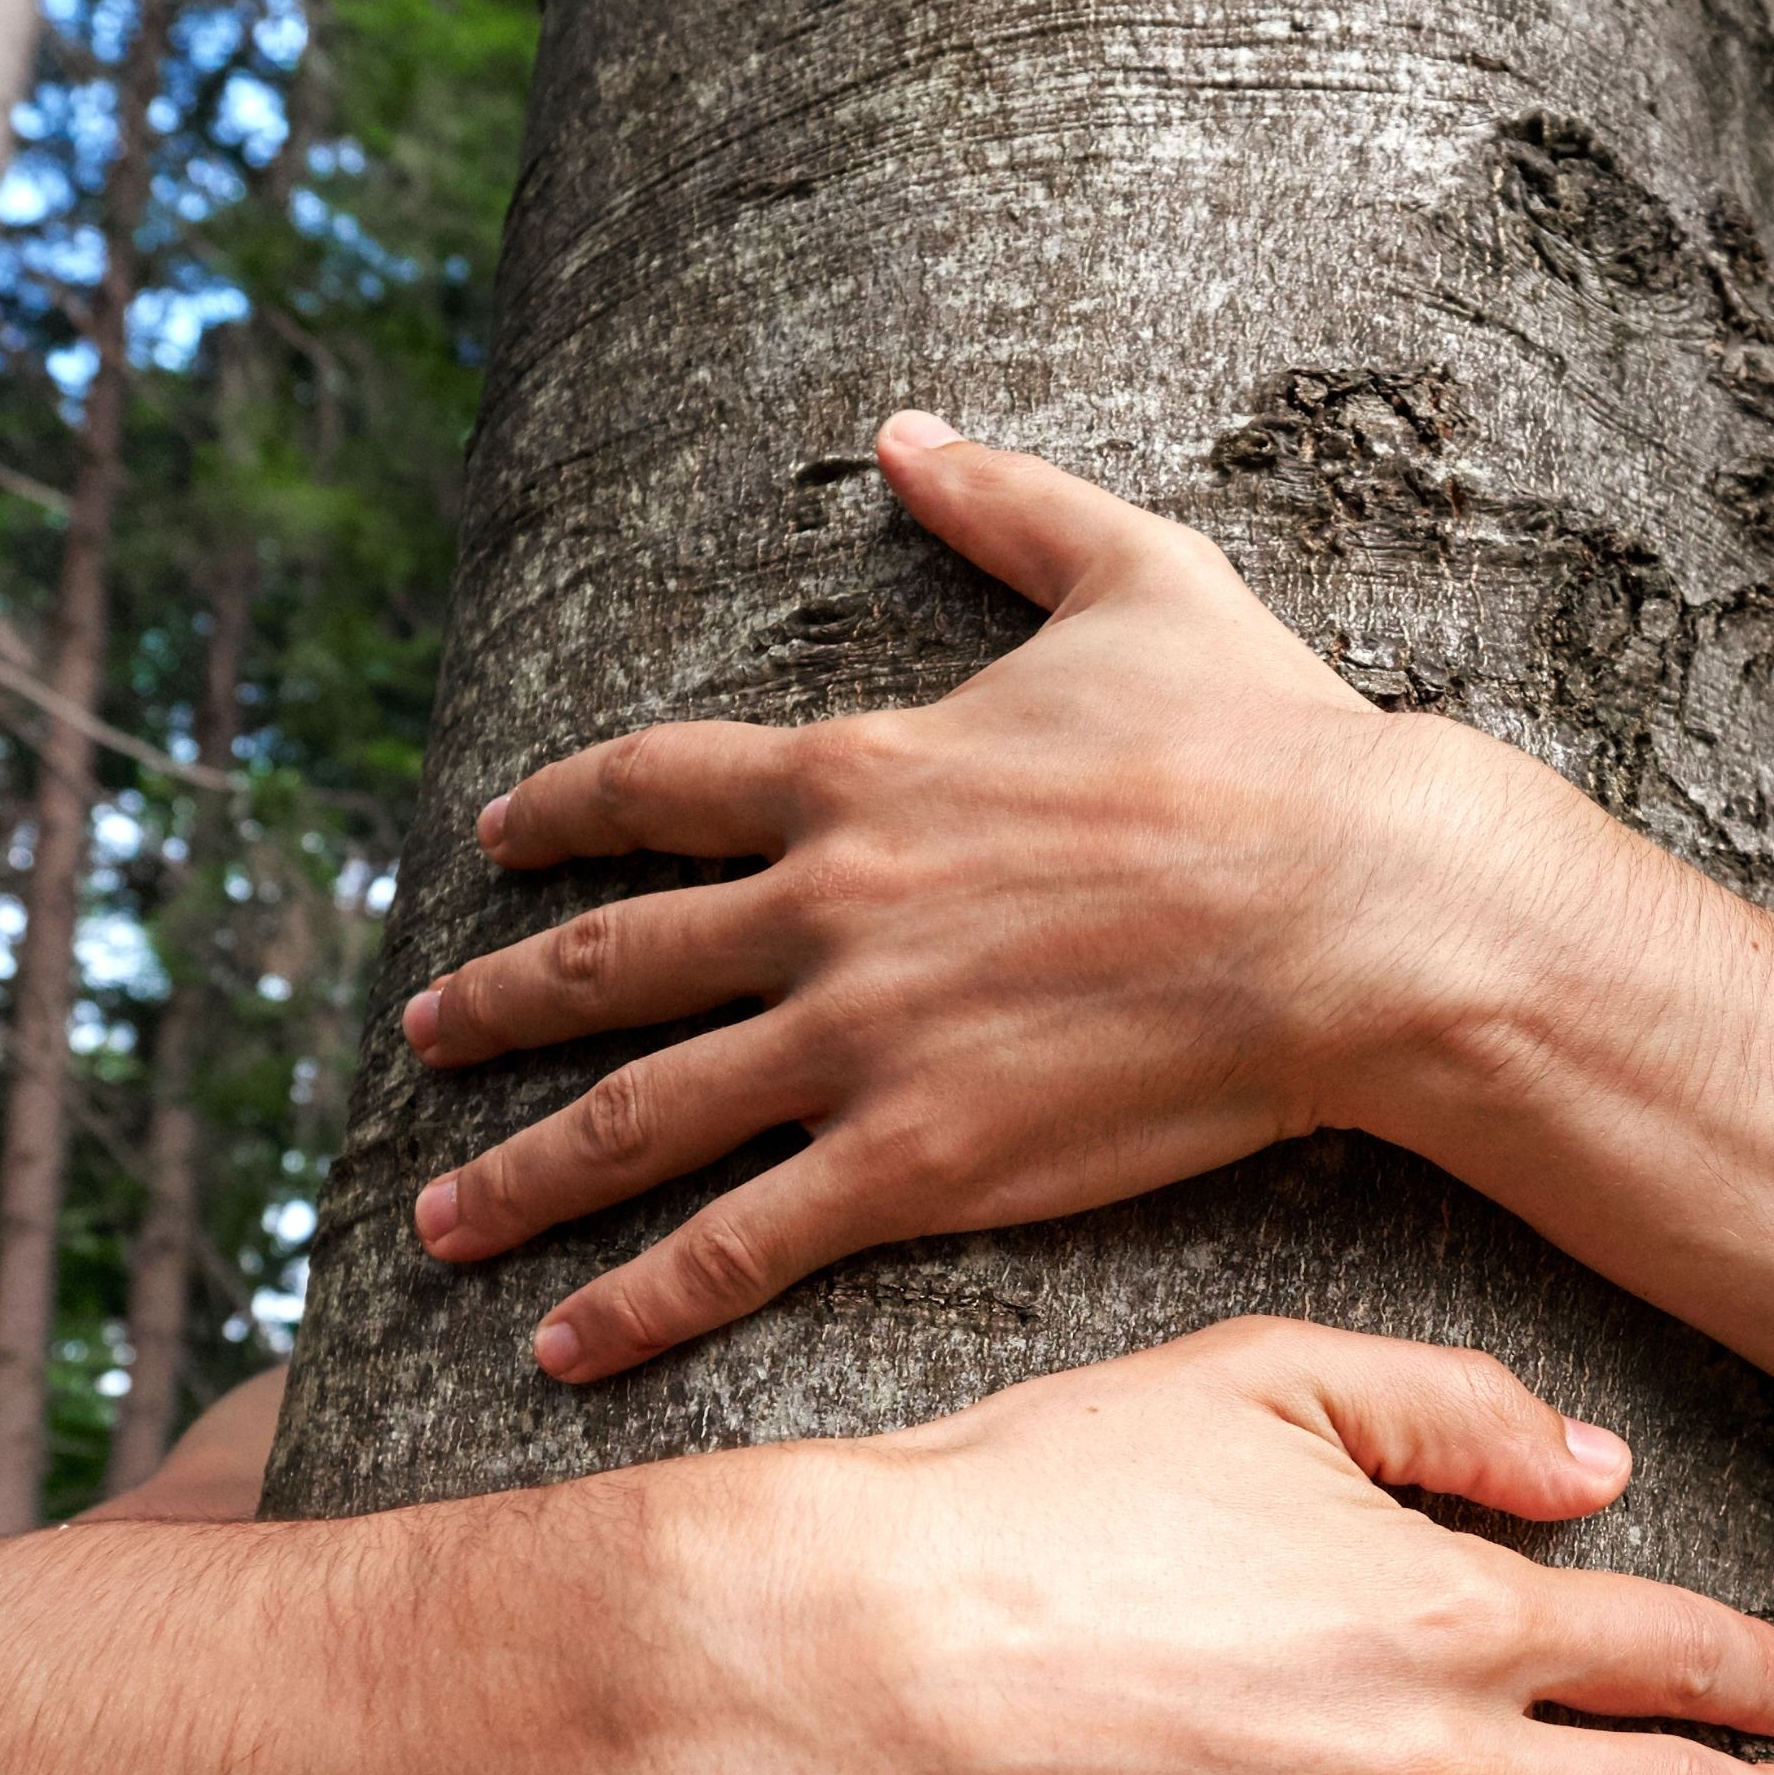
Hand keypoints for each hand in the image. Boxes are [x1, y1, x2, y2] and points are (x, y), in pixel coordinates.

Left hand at [404, 411, 1586, 1379]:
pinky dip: (638, 1299)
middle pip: (606, 962)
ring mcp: (857, 1041)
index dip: (557, 815)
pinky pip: (740, 1242)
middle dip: (494, 1006)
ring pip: (637, 1116)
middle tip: (415, 1040)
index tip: (494, 843)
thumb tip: (905, 430)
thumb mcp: (1139, 577)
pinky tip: (562, 1345)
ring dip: (522, 1174)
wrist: (1358, 908)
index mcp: (859, 772)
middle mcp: (824, 907)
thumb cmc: (1273, 743)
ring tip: (436, 1220)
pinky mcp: (916, 1159)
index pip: (652, 788)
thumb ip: (1006, 505)